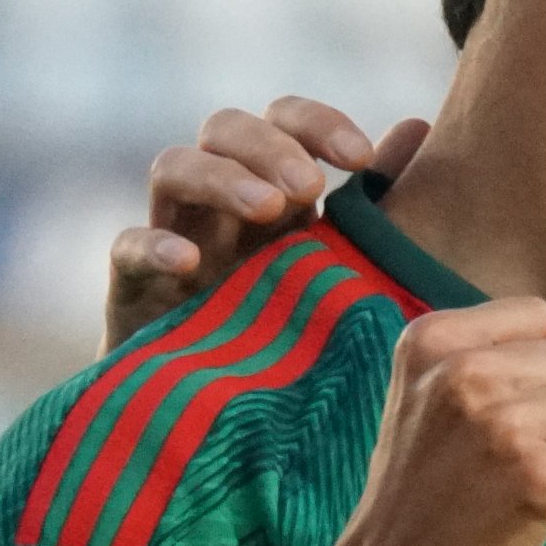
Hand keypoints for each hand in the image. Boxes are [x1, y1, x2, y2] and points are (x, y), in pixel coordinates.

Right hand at [106, 101, 433, 347]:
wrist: (214, 425)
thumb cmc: (288, 339)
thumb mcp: (337, 272)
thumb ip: (378, 206)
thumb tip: (420, 126)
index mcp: (272, 189)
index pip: (284, 121)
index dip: (318, 123)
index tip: (359, 159)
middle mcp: (218, 202)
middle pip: (225, 128)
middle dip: (268, 146)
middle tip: (307, 188)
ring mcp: (171, 237)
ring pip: (172, 166)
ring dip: (220, 177)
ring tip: (266, 209)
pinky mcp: (131, 289)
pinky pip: (126, 247)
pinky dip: (153, 245)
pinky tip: (189, 263)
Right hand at [313, 299, 545, 545]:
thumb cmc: (423, 490)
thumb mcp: (431, 400)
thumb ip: (510, 361)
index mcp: (430, 341)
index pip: (535, 317)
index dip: (530, 367)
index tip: (487, 412)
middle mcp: (462, 372)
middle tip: (491, 457)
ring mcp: (500, 423)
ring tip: (508, 479)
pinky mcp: (537, 473)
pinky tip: (532, 499)